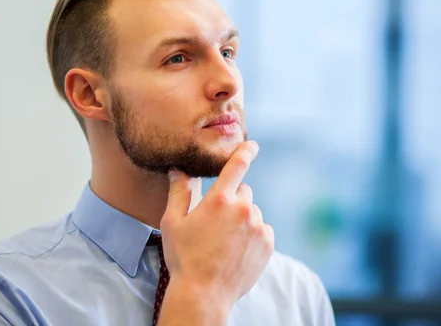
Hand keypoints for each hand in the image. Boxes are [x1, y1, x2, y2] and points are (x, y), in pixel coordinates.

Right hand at [160, 141, 274, 310]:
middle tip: (216, 221)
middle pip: (243, 191)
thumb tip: (177, 168)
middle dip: (231, 200)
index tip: (252, 145)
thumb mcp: (173, 222)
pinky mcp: (267, 244)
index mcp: (219, 200)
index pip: (237, 166)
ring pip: (252, 212)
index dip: (245, 151)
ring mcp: (258, 227)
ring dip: (242, 218)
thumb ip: (178, 191)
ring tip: (224, 240)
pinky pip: (262, 229)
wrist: (204, 294)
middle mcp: (243, 210)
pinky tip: (236, 249)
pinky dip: (253, 234)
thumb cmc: (184, 257)